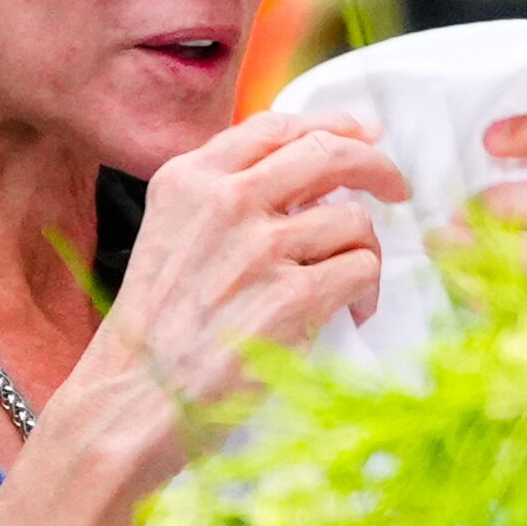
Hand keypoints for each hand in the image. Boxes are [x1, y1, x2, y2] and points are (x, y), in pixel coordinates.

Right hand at [62, 112, 409, 436]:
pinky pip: (360, 270)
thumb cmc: (154, 331)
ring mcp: (260, 248)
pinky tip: (353, 312)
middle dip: (375, 167)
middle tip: (394, 188)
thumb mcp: (169, 235)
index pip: (276, 127)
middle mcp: (225, 201)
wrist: (132, 400)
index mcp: (190, 179)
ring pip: (353, 220)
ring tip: (354, 283)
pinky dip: (368, 291)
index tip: (362, 134)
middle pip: (328, 155)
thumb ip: (223, 198)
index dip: (332, 125)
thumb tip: (307, 175)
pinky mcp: (291, 297)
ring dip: (367, 251)